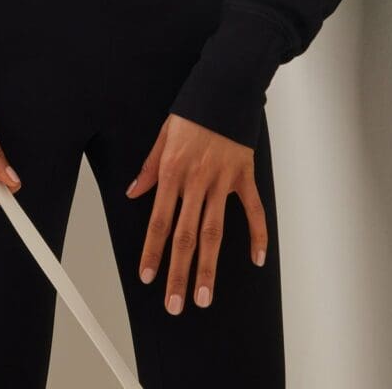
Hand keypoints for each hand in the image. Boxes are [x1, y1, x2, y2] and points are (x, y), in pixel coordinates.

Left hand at [125, 113, 266, 314]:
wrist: (225, 87)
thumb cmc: (193, 109)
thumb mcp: (163, 134)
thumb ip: (149, 167)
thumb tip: (134, 192)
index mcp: (172, 171)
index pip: (159, 220)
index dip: (152, 250)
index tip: (148, 277)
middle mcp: (196, 181)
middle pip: (186, 235)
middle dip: (180, 272)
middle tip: (176, 304)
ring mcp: (223, 181)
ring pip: (214, 231)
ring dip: (209, 266)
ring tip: (204, 296)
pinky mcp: (244, 175)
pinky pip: (253, 210)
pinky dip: (257, 235)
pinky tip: (256, 259)